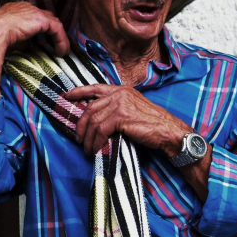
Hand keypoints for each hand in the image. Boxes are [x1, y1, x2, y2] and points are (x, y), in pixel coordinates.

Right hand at [0, 2, 69, 118]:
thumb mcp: (8, 38)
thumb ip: (20, 40)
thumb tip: (27, 48)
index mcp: (15, 9)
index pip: (33, 17)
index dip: (42, 29)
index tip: (45, 41)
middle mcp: (25, 7)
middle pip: (46, 18)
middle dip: (52, 32)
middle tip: (56, 45)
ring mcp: (34, 11)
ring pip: (53, 23)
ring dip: (59, 38)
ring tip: (61, 51)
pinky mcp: (41, 19)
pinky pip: (57, 28)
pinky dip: (61, 40)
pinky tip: (62, 51)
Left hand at [66, 84, 211, 199]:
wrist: (169, 131)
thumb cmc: (154, 125)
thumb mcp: (135, 109)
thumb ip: (118, 108)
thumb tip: (98, 118)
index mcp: (123, 90)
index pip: (96, 88)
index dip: (80, 91)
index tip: (67, 96)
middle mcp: (120, 94)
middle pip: (90, 108)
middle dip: (81, 125)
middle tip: (80, 139)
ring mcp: (121, 104)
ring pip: (93, 120)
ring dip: (87, 137)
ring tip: (87, 148)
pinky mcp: (122, 117)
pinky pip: (100, 130)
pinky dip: (95, 142)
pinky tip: (96, 149)